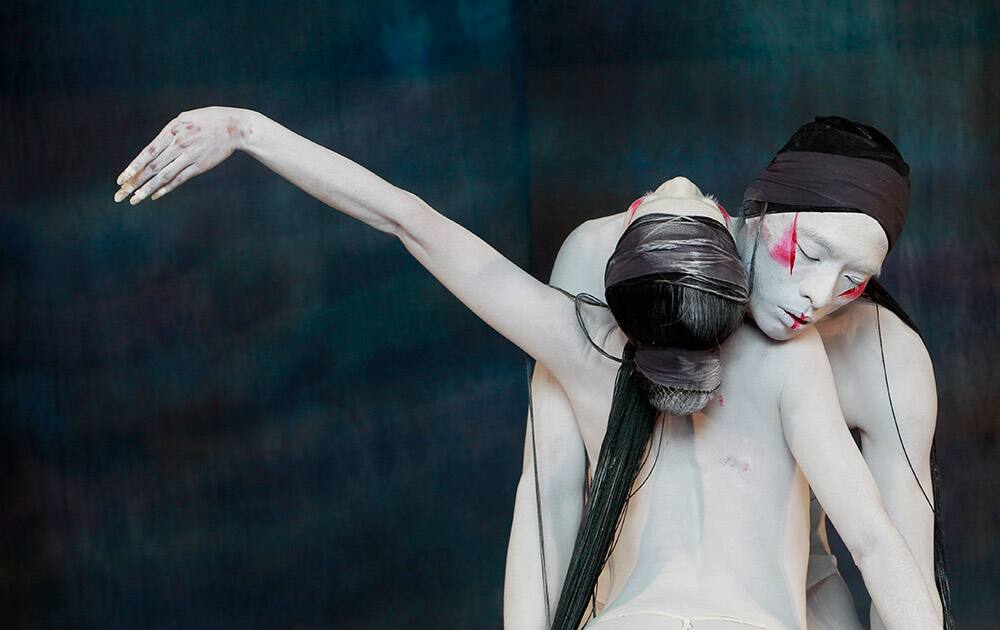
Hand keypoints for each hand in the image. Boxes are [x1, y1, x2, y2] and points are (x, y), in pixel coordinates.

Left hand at [114, 106, 251, 204]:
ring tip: (134, 200)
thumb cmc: (209, 119)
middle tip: (119, 195)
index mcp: (171, 131)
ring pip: (164, 176)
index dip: (132, 168)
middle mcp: (178, 145)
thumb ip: (169, 132)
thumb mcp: (185, 118)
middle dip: (134, 183)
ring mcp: (189, 157)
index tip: (120, 180)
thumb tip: (155, 148)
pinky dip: (166, 188)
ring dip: (147, 190)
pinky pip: (179, 179)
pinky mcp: (200, 166)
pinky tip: (155, 196)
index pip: (147, 153)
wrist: (235, 127)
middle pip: (152, 168)